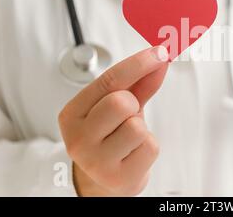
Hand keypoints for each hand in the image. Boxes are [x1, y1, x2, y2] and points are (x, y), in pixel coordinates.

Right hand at [58, 46, 168, 195]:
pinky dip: (148, 147)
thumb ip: (138, 82)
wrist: (105, 179)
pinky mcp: (118, 178)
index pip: (108, 80)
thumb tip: (160, 59)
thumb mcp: (119, 106)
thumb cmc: (111, 137)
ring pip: (137, 127)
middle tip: (128, 114)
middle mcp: (78, 138)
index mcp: (72, 114)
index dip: (138, 64)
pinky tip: (134, 153)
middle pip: (120, 102)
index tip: (159, 53)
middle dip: (133, 103)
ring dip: (141, 129)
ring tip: (129, 138)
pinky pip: (150, 147)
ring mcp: (96, 161)